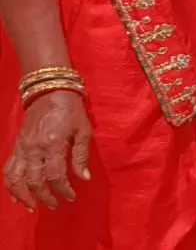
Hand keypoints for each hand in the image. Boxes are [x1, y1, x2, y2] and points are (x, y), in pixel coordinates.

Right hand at [3, 90, 90, 209]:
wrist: (49, 91)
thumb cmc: (71, 110)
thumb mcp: (83, 130)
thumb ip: (81, 155)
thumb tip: (84, 177)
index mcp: (53, 144)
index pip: (55, 176)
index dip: (63, 190)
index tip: (71, 197)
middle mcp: (34, 149)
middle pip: (34, 181)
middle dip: (45, 197)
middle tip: (55, 205)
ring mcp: (22, 148)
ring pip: (16, 179)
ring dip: (23, 196)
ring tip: (32, 207)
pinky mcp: (16, 146)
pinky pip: (8, 170)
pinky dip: (10, 185)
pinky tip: (16, 196)